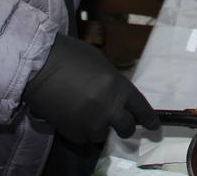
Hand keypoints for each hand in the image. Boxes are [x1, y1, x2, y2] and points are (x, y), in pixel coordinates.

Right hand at [22, 33, 158, 143]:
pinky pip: (84, 139)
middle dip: (126, 127)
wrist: (41, 67)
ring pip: (103, 136)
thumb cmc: (73, 57)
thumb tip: (116, 95)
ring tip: (93, 118)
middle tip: (121, 124)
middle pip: (126, 128)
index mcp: (119, 87)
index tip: (154, 126)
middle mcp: (109, 108)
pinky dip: (83, 133)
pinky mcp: (72, 132)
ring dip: (101, 129)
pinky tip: (78, 121)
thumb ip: (113, 84)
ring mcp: (90, 122)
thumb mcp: (103, 65)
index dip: (149, 118)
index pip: (141, 108)